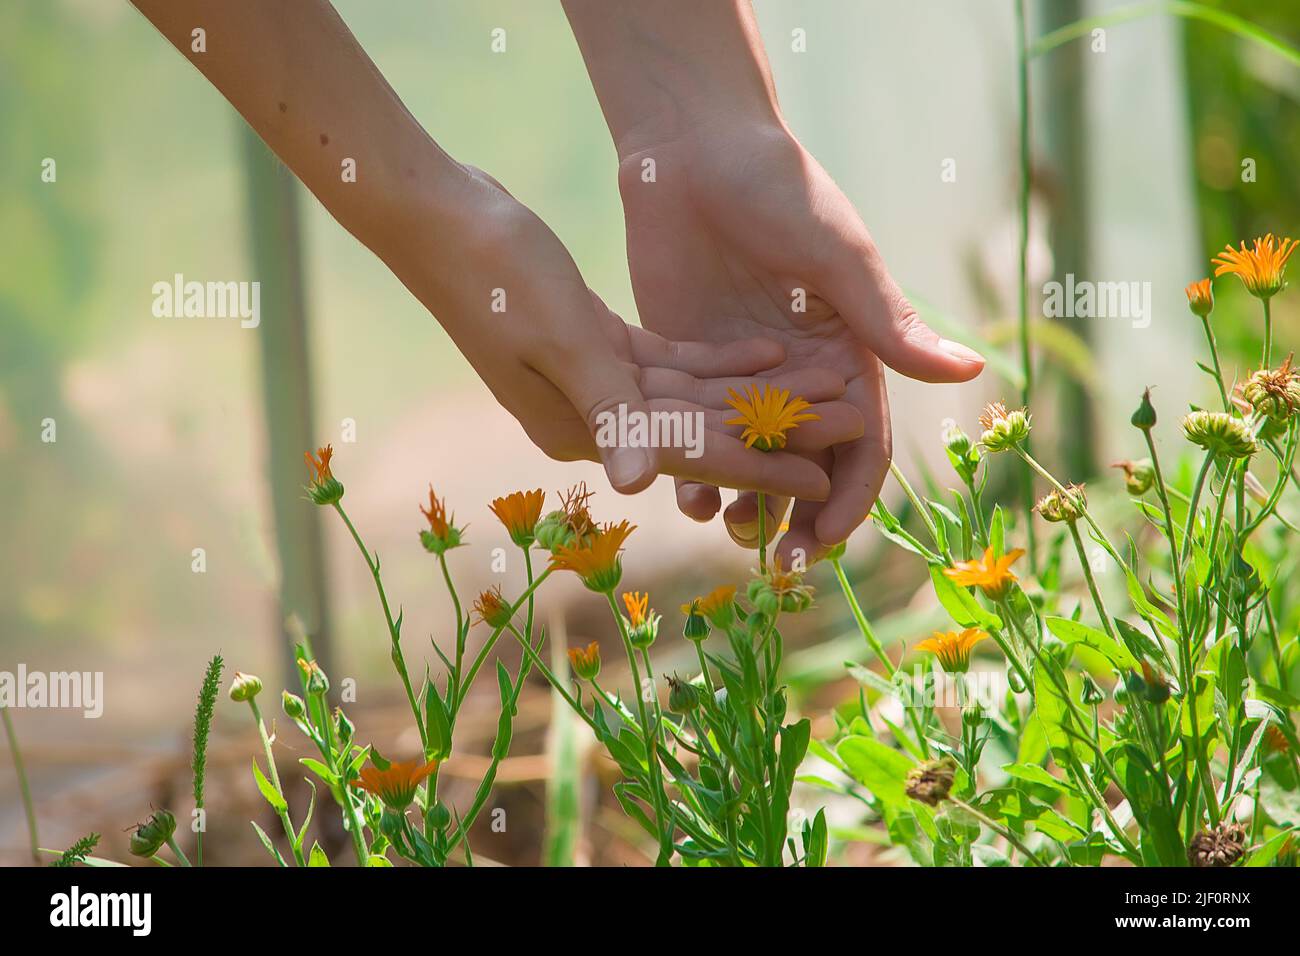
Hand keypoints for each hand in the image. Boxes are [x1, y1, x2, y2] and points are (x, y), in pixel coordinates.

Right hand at [404, 164, 862, 499]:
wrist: (439, 217)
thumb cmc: (493, 274)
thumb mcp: (559, 338)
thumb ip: (607, 407)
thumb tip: (634, 485)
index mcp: (584, 426)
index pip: (689, 455)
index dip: (759, 465)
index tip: (822, 481)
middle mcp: (594, 414)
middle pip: (703, 429)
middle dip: (775, 428)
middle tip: (848, 424)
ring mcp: (595, 380)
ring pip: (696, 394)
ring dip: (758, 389)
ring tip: (828, 387)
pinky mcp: (597, 343)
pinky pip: (673, 360)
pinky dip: (718, 355)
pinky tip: (769, 348)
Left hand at [617, 122, 984, 561]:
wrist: (694, 150)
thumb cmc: (781, 188)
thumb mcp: (839, 256)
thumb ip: (888, 323)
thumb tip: (971, 372)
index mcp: (848, 357)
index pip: (859, 448)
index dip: (847, 498)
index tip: (824, 539)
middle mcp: (798, 377)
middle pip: (805, 468)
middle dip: (795, 518)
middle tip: (776, 561)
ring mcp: (741, 375)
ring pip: (748, 461)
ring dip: (742, 503)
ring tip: (728, 533)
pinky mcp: (689, 364)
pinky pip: (694, 430)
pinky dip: (690, 466)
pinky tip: (680, 494)